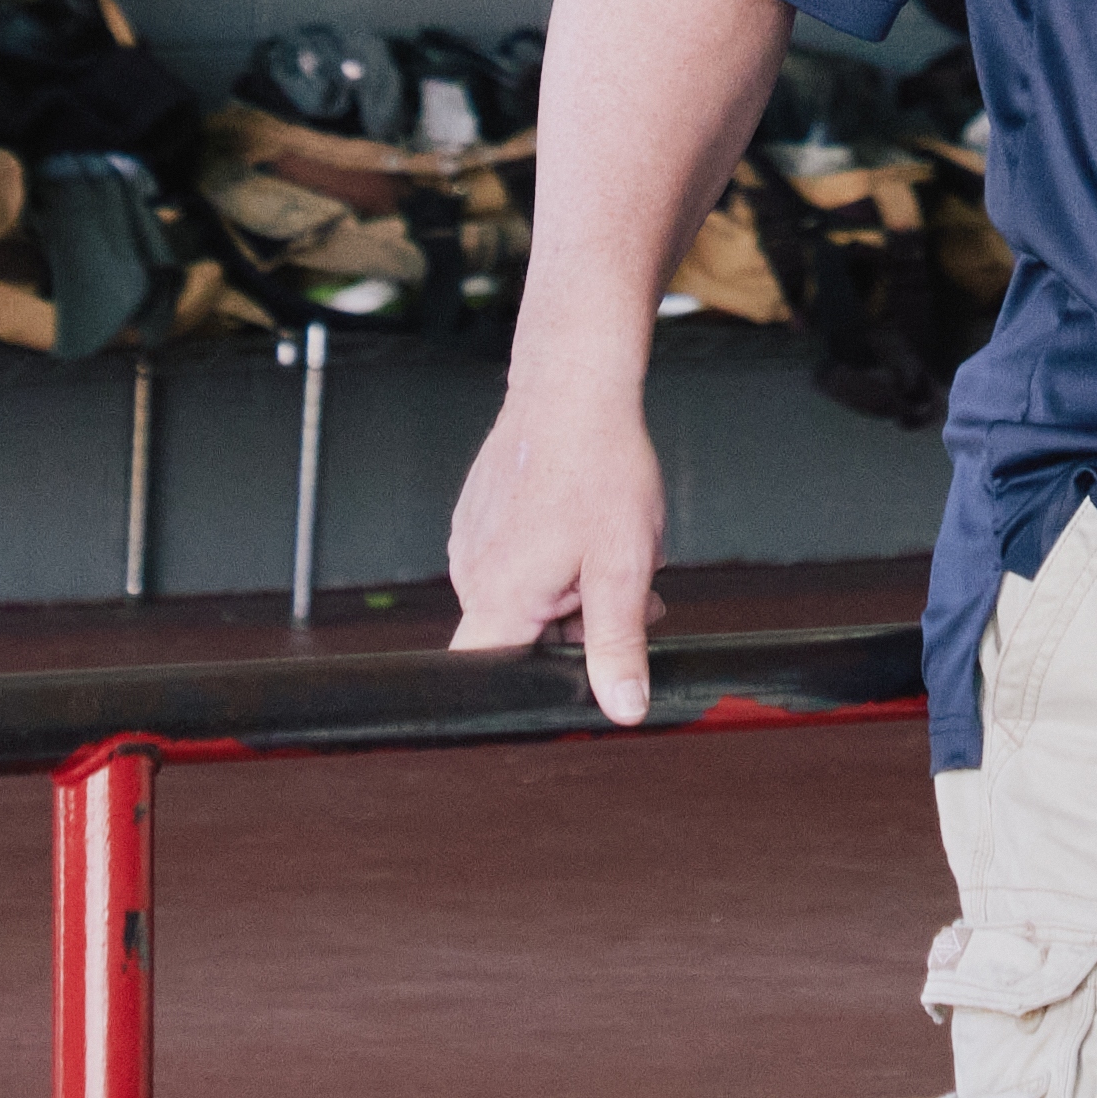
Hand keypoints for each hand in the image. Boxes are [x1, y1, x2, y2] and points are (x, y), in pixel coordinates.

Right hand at [445, 373, 669, 717]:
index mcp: (499, 598)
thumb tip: (623, 710)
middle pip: (522, 638)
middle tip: (625, 587)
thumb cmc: (599, 467)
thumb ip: (618, 646)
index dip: (529, 688)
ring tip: (609, 544)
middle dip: (579, 624)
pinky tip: (585, 522)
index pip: (488, 680)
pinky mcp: (481, 518)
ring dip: (574, 588)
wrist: (575, 388)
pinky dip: (556, 557)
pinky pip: (517, 562)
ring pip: (526, 599)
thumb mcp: (623, 567)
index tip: (572, 670)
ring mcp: (471, 544)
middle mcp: (471, 576)